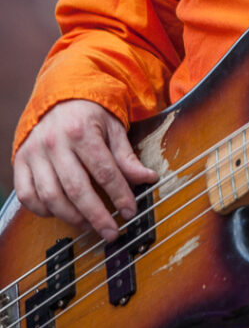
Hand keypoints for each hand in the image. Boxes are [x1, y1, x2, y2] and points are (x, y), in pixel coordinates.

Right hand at [14, 99, 157, 241]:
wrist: (59, 95)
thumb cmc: (89, 113)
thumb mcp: (113, 127)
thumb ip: (126, 156)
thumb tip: (148, 178)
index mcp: (81, 130)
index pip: (104, 171)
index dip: (119, 195)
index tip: (130, 211)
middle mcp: (55, 142)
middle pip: (76, 188)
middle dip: (97, 215)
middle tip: (112, 232)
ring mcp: (34, 153)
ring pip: (51, 197)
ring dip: (72, 217)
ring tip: (90, 225)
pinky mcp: (20, 162)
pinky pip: (28, 196)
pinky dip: (43, 211)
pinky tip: (61, 213)